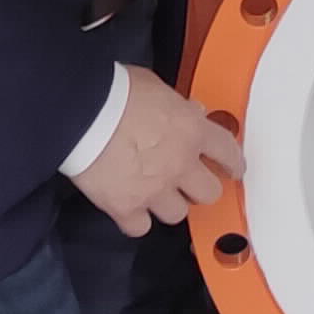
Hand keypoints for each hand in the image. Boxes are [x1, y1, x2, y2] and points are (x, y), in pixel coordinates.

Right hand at [68, 64, 244, 236]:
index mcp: (192, 131)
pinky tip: (129, 208)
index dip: (233, 164)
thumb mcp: (156, 86)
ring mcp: (154, 190)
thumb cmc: (115, 92)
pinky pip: (140, 227)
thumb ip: (178, 105)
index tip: (233, 170)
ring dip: (168, 204)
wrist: (79, 113)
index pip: (228, 152)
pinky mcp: (125, 207)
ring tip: (154, 193)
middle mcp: (180, 165)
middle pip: (209, 193)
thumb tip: (193, 111)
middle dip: (199, 188)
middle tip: (187, 182)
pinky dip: (135, 220)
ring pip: (177, 214)